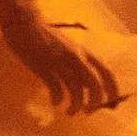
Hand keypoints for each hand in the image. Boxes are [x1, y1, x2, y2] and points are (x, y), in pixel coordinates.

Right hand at [2, 9, 124, 114]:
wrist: (24, 23)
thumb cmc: (46, 36)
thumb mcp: (68, 47)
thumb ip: (78, 63)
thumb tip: (87, 86)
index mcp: (83, 52)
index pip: (107, 73)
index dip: (112, 90)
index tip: (110, 104)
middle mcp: (75, 58)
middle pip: (94, 85)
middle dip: (94, 103)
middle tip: (88, 112)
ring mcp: (59, 62)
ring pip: (76, 90)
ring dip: (75, 106)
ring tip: (69, 112)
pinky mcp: (44, 67)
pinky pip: (56, 89)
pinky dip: (57, 99)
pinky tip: (54, 103)